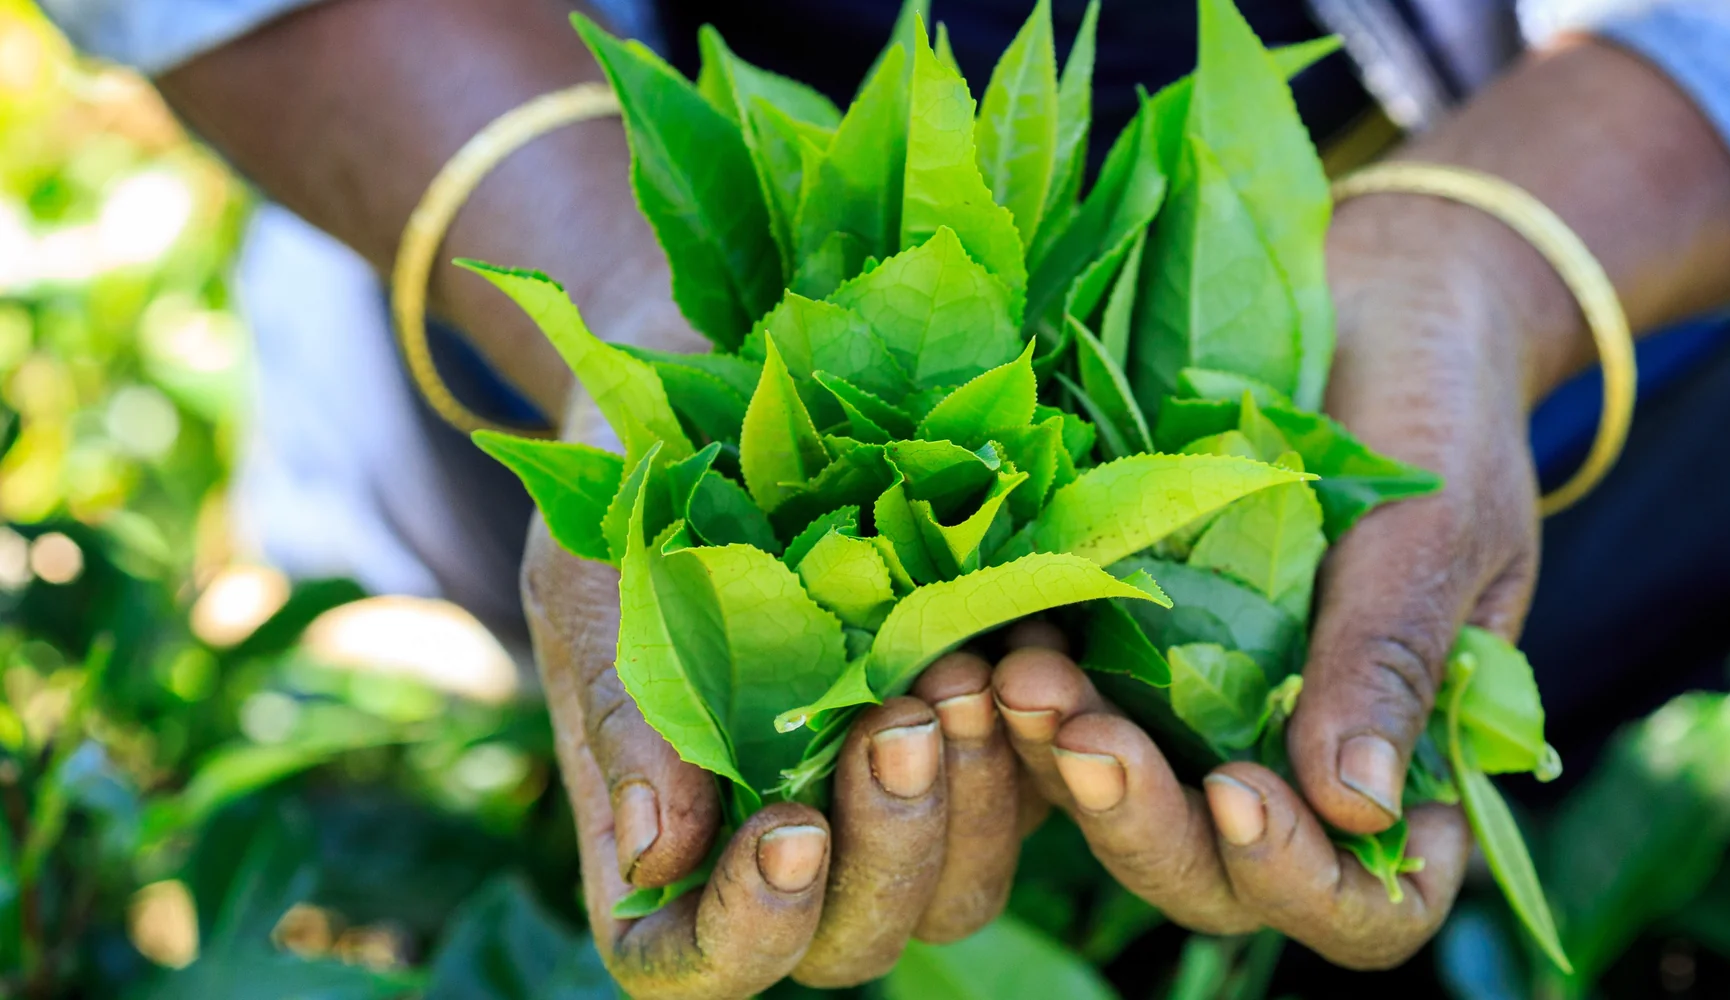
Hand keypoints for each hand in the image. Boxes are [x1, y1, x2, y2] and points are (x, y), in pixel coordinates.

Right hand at [524, 403, 1022, 997]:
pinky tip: (1029, 655)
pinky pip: (1034, 797)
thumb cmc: (629, 506)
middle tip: (899, 721)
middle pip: (852, 943)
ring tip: (962, 672)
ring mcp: (890, 805)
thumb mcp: (595, 590)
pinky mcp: (979, 746)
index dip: (747, 933)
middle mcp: (786, 851)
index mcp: (668, 846)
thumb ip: (622, 717)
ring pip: (958, 890)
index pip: (695, 966)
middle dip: (888, 850)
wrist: (718, 408)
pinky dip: (1039, 743)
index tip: (787, 828)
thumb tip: (657, 855)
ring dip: (974, 802)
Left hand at [991, 192, 1559, 967]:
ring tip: (1019, 680)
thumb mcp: (1437, 530)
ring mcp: (1204, 716)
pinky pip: (1072, 709)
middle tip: (1084, 738)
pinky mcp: (1126, 651)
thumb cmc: (1441, 411)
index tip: (1243, 792)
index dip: (1303, 881)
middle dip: (1146, 827)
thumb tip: (1357, 807)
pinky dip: (1030, 696)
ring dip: (1068, 767)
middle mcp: (1296, 765)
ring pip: (1127, 807)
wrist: (1374, 298)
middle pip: (1219, 877)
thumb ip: (1389, 662)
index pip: (1367, 901)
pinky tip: (990, 642)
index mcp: (1408, 764)